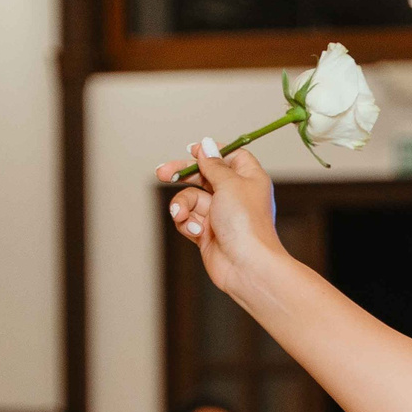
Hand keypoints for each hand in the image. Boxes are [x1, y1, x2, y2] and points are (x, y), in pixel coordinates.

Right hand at [156, 142, 283, 302]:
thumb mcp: (230, 183)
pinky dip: (187, 223)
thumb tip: (206, 144)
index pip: (231, 156)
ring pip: (190, 199)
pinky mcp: (207, 233)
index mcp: (249, 179)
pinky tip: (196, 232)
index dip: (212, 152)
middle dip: (181, 174)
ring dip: (182, 205)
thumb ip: (214, 164)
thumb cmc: (246, 224)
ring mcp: (220, 215)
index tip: (193, 151)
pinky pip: (188, 220)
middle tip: (162, 173)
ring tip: (181, 215)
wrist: (247, 266)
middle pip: (203, 175)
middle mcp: (235, 195)